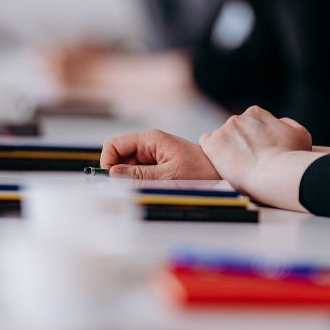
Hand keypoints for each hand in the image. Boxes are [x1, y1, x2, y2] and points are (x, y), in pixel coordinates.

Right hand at [101, 129, 220, 180]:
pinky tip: (152, 190)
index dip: (108, 161)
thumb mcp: (168, 175)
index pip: (114, 145)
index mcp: (150, 140)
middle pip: (119, 157)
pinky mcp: (157, 166)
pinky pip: (139, 174)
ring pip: (127, 168)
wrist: (220, 173)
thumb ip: (140, 175)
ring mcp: (152, 155)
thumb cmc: (201, 170)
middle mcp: (149, 145)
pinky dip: (140, 183)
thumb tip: (113, 174)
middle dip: (120, 174)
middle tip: (131, 189)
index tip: (112, 180)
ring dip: (131, 181)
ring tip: (148, 190)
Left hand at [199, 106, 311, 191]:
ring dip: (228, 149)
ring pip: (222, 138)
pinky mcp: (212, 144)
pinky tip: (221, 161)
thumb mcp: (300, 134)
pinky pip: (207, 143)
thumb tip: (278, 122)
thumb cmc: (291, 157)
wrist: (275, 174)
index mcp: (256, 113)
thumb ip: (287, 124)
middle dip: (241, 143)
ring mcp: (223, 130)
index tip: (259, 151)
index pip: (251, 122)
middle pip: (236, 130)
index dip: (255, 138)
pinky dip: (212, 151)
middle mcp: (238, 118)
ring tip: (239, 167)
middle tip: (250, 161)